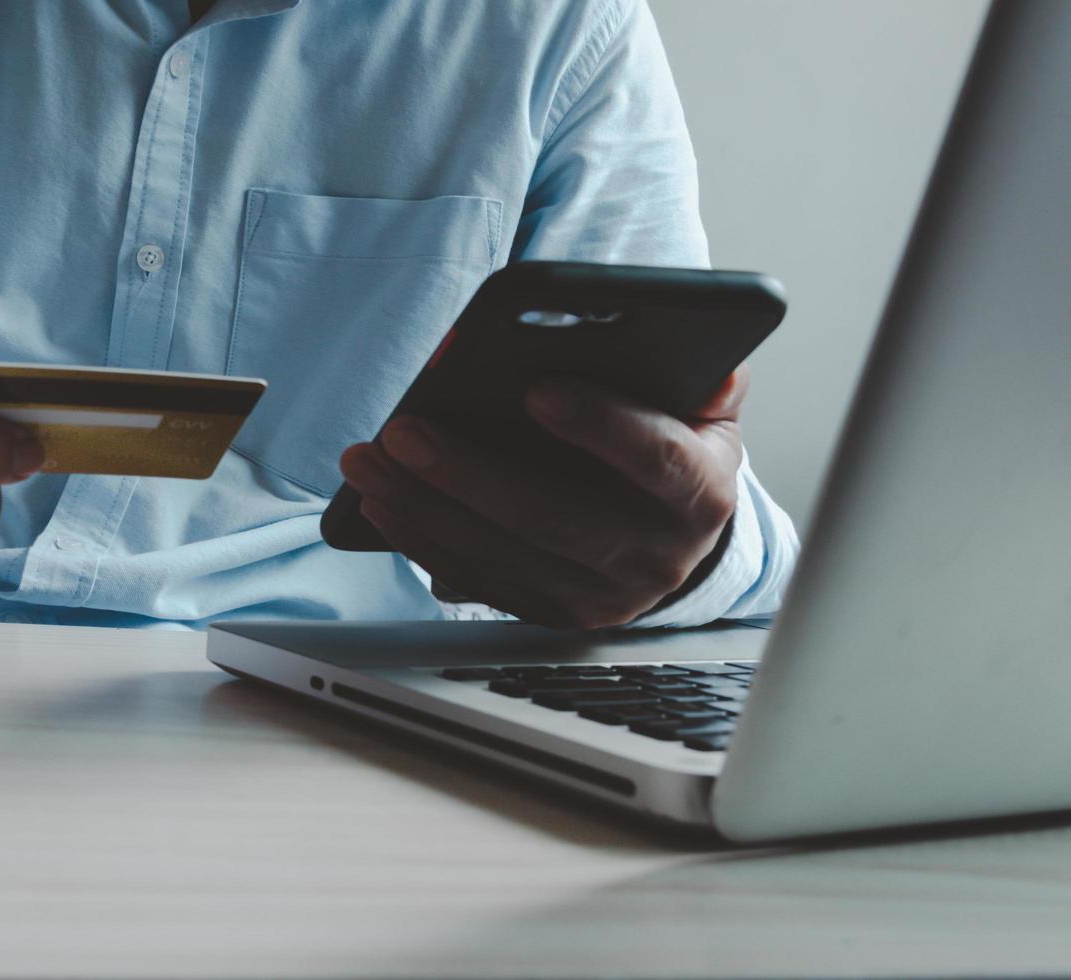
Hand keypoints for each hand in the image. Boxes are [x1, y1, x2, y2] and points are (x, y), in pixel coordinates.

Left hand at [337, 368, 748, 627]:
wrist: (674, 532)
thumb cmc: (675, 445)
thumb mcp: (704, 408)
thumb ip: (706, 381)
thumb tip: (705, 369)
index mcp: (700, 495)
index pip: (657, 461)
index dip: (601, 427)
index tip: (537, 389)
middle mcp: (653, 557)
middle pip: (554, 518)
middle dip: (469, 473)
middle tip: (405, 430)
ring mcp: (599, 596)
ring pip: (502, 555)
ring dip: (423, 507)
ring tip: (368, 460)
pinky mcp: (551, 613)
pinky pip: (478, 580)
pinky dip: (422, 541)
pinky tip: (381, 502)